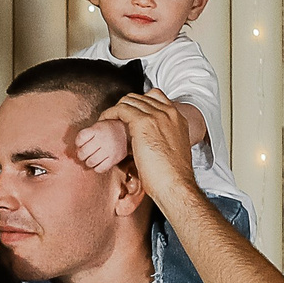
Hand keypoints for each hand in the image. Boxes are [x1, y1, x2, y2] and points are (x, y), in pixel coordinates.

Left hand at [72, 116, 130, 172]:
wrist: (127, 131)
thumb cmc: (107, 130)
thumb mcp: (97, 126)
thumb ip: (86, 135)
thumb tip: (75, 150)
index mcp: (97, 129)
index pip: (80, 138)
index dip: (78, 142)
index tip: (81, 143)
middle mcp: (103, 139)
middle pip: (83, 152)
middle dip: (81, 154)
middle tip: (84, 154)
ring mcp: (109, 150)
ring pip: (91, 162)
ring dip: (88, 162)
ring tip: (91, 158)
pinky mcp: (114, 159)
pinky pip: (100, 169)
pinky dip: (97, 168)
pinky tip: (98, 163)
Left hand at [104, 88, 197, 207]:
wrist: (175, 184)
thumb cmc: (172, 176)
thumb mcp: (172, 151)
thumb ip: (164, 140)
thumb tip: (152, 144)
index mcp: (178, 119)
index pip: (155, 98)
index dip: (139, 106)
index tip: (129, 117)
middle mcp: (169, 112)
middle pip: (140, 98)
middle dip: (125, 107)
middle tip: (115, 120)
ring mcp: (157, 116)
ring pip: (129, 101)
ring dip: (116, 110)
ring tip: (107, 123)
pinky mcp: (142, 122)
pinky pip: (121, 109)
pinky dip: (110, 114)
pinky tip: (104, 124)